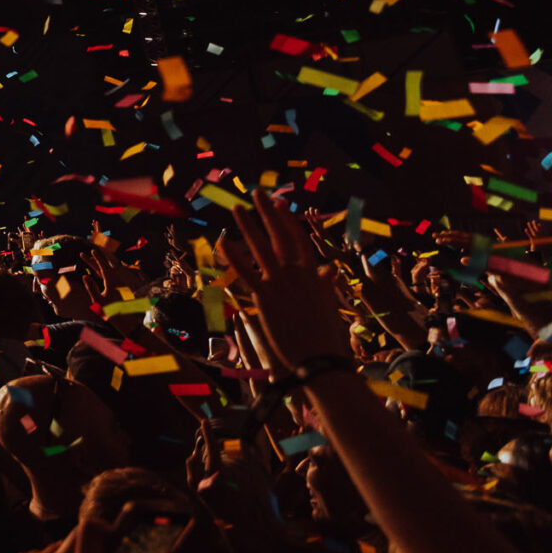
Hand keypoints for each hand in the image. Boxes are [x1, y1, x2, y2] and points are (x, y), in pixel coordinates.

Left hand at [217, 191, 353, 370]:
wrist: (319, 359)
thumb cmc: (326, 336)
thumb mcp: (328, 304)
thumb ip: (324, 283)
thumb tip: (329, 268)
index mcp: (313, 275)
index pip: (299, 240)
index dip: (289, 221)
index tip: (281, 205)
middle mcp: (297, 274)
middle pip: (281, 236)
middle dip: (268, 213)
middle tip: (258, 193)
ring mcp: (280, 284)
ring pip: (262, 248)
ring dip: (248, 226)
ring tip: (237, 208)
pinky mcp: (265, 297)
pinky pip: (245, 272)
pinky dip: (234, 256)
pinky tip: (222, 240)